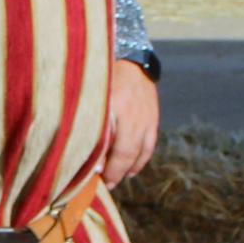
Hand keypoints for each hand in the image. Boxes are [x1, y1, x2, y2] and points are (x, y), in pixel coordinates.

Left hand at [97, 54, 162, 185]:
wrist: (130, 58)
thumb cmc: (101, 78)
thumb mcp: (90, 98)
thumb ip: (89, 125)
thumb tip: (91, 157)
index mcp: (119, 110)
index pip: (117, 149)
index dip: (109, 169)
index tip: (98, 180)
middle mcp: (137, 117)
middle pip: (130, 154)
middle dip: (118, 172)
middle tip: (106, 184)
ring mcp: (148, 118)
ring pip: (142, 152)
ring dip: (130, 168)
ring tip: (118, 178)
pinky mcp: (154, 118)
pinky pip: (150, 144)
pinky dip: (141, 158)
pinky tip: (132, 168)